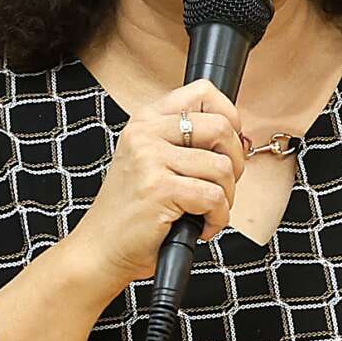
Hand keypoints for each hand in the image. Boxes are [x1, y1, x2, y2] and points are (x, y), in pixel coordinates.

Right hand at [65, 80, 245, 290]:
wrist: (101, 248)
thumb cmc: (134, 210)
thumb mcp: (152, 161)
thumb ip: (187, 143)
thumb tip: (239, 138)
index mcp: (146, 120)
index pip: (203, 92)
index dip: (230, 117)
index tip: (227, 145)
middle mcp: (146, 133)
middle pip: (221, 128)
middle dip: (235, 162)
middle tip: (221, 185)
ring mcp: (151, 159)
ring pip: (222, 167)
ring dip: (225, 197)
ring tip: (205, 211)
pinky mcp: (160, 188)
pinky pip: (215, 198)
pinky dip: (217, 218)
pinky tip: (200, 226)